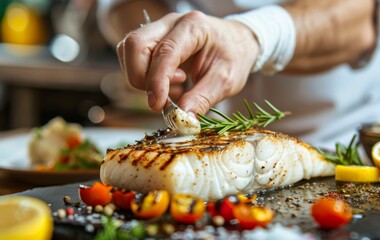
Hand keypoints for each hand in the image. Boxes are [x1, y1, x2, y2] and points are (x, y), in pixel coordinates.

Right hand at [116, 11, 258, 115]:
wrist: (238, 43)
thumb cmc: (235, 57)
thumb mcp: (226, 81)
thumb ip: (203, 99)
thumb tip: (182, 120)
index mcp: (194, 27)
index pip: (164, 51)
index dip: (156, 81)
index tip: (157, 105)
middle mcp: (172, 23)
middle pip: (135, 45)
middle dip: (141, 78)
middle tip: (164, 98)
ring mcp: (160, 29)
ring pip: (128, 49)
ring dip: (140, 76)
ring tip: (171, 87)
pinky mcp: (153, 39)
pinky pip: (132, 55)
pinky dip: (142, 74)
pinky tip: (166, 82)